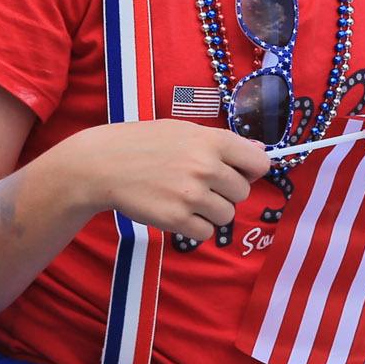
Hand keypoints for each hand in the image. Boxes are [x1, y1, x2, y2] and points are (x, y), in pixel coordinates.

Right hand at [80, 119, 268, 241]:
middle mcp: (206, 167)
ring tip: (187, 198)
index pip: (259, 163)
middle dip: (226, 192)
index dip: (251, 171)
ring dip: (211, 211)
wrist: (104, 164)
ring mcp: (191, 195)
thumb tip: (260, 152)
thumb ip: (224, 143)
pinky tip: (177, 211)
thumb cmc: (146, 143)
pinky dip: (196, 226)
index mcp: (212, 141)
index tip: (238, 172)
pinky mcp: (176, 219)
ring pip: (226, 215)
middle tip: (200, 185)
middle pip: (243, 192)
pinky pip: (206, 232)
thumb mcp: (186, 131)